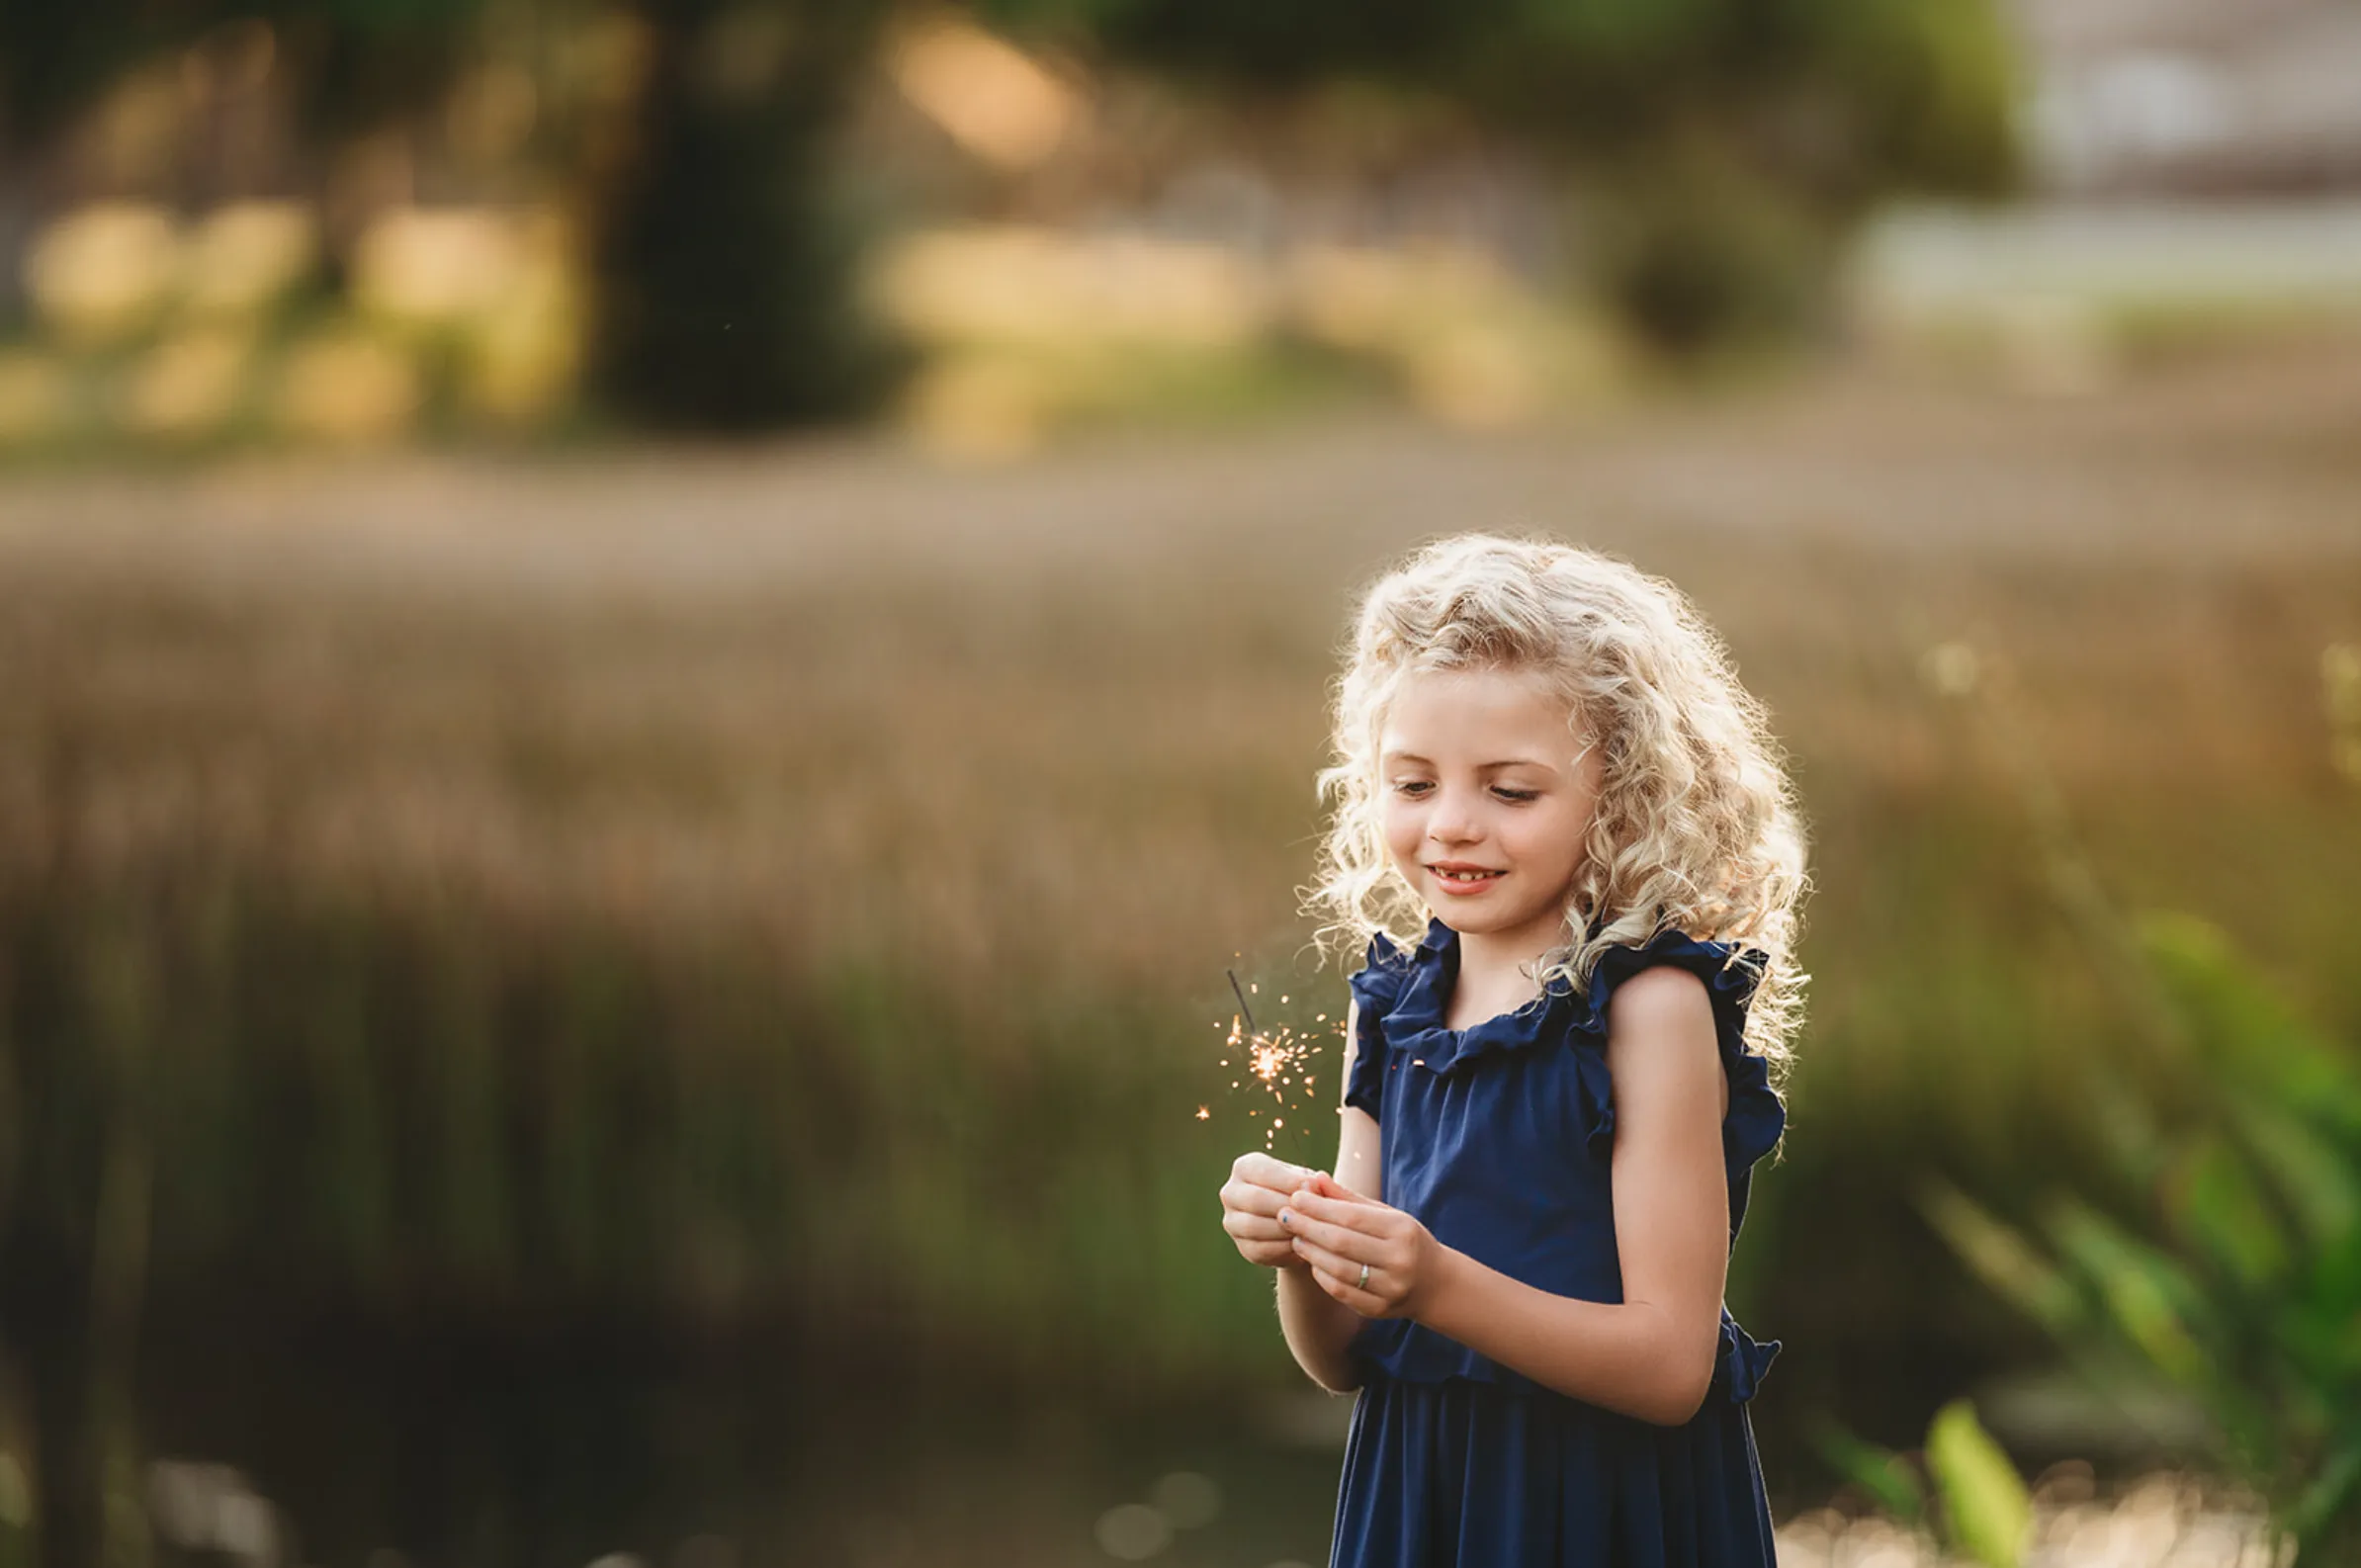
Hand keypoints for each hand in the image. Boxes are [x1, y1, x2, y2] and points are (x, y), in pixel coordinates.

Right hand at [1219, 1152, 1320, 1269]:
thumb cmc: (1302, 1193)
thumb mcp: (1306, 1181)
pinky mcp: (1244, 1248)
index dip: (1290, 1181)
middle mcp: (1231, 1193)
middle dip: (1286, 1205)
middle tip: (1310, 1210)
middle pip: (1254, 1199)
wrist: (1298, 1224)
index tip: (1314, 1187)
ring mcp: (1233, 1222)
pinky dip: (1283, 1247)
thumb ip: (1309, 1181)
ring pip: (1253, 1226)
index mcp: (1244, 1167)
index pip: (1263, 1172)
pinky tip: (1301, 1241)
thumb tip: (1312, 1185)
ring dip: (1284, 1227)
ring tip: (1307, 1226)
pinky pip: (1261, 1249)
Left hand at [1281, 1172, 1447, 1318]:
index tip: (1296, 1197)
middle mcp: (1398, 1260)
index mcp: (1401, 1230)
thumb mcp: (1386, 1214)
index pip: (1350, 1216)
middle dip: (1307, 1226)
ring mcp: (1389, 1288)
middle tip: (1285, 1216)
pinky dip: (1321, 1274)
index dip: (1318, 1207)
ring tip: (1295, 1237)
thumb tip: (1315, 1178)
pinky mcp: (1378, 1309)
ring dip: (1310, 1251)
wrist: (1434, 1284)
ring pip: (1337, 1269)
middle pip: (1340, 1242)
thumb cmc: (1404, 1240)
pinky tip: (1311, 1260)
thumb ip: (1349, 1199)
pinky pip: (1340, 1290)